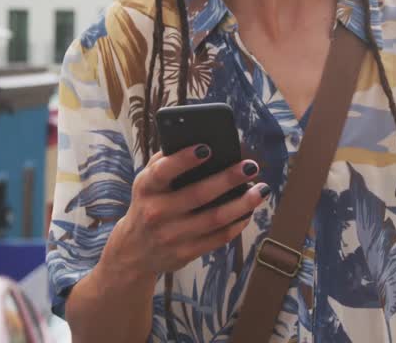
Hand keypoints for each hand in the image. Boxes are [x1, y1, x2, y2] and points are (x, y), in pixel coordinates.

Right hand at [101, 145, 268, 278]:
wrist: (134, 250)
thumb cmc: (149, 202)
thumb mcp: (147, 181)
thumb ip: (166, 160)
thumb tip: (201, 141)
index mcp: (146, 188)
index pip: (164, 171)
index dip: (184, 159)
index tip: (207, 147)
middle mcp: (156, 212)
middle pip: (198, 194)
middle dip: (228, 179)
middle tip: (250, 166)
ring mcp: (170, 236)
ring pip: (214, 218)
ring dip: (242, 204)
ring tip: (260, 190)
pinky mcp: (184, 253)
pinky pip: (217, 238)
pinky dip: (237, 224)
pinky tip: (248, 212)